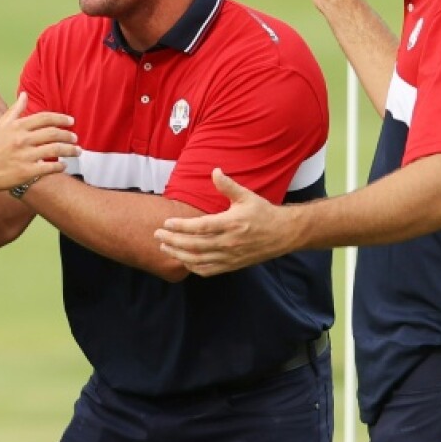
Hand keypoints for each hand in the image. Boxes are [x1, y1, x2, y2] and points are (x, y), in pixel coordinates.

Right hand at [0, 92, 78, 191]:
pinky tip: (64, 166)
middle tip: (75, 138)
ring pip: (55, 150)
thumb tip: (24, 95)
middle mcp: (22, 139)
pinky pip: (49, 167)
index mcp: (17, 126)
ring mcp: (25, 156)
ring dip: (70, 150)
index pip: (45, 118)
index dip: (61, 118)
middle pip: (53, 133)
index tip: (72, 121)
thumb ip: (14, 110)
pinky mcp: (27, 172)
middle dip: (68, 135)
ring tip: (77, 151)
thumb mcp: (0, 126)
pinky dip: (60, 167)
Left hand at [154, 168, 292, 275]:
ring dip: (178, 254)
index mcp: (231, 223)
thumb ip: (228, 185)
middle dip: (173, 241)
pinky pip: (208, 270)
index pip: (200, 227)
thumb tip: (215, 171)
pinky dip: (193, 267)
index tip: (166, 223)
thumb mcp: (246, 196)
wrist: (283, 234)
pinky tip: (183, 260)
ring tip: (164, 247)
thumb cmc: (263, 213)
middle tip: (157, 235)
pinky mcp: (232, 265)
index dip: (181, 226)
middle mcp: (229, 242)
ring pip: (198, 260)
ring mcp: (230, 256)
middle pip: (194, 245)